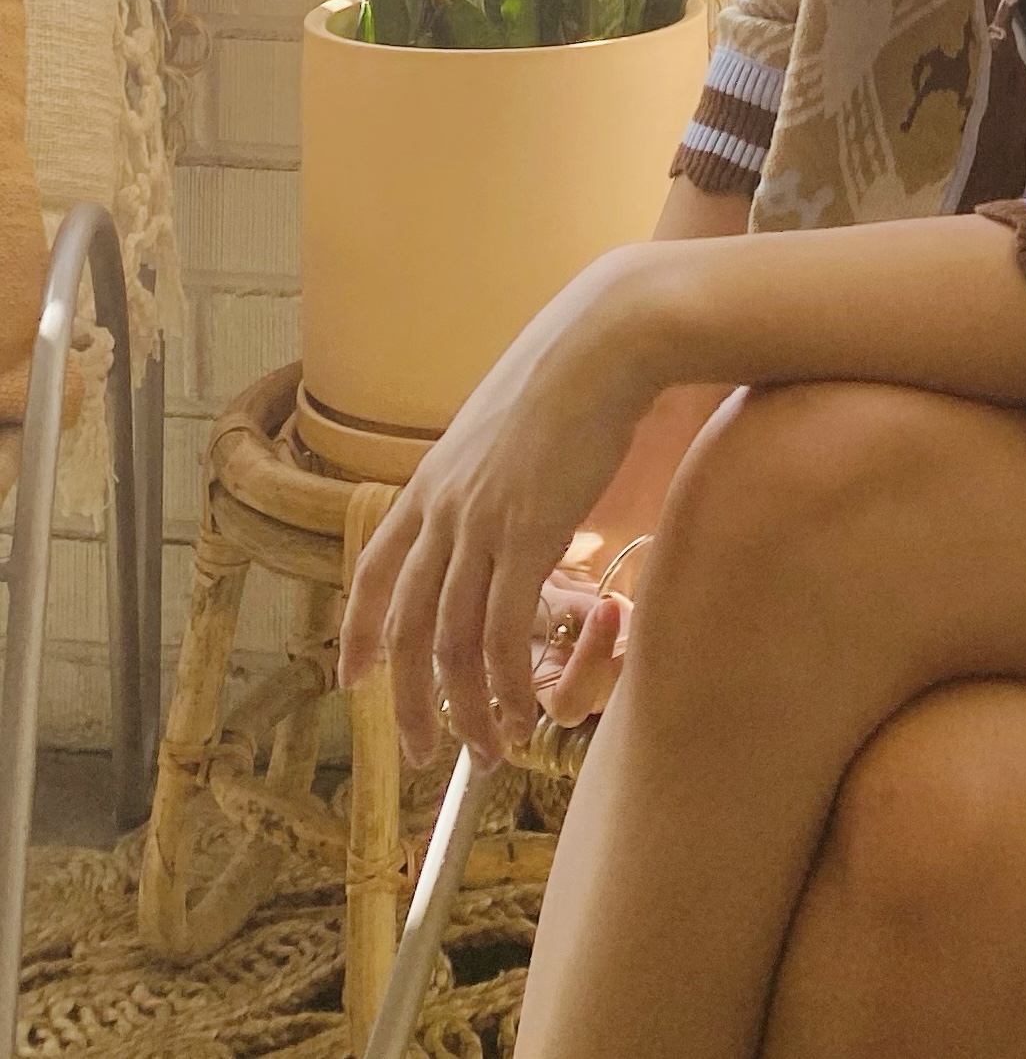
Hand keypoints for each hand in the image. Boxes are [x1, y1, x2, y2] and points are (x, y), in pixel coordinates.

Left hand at [339, 249, 665, 766]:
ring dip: (466, 711)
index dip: (361, 629)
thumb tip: (511, 494)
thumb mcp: (510, 422)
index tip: (354, 677)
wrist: (606, 336)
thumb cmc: (573, 368)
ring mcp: (481, 522)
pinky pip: (504, 633)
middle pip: (410, 626)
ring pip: (454, 643)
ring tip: (489, 754)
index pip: (377, 569)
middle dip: (409, 701)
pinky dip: (507, 687)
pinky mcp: (528, 533)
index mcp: (433, 479)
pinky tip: (521, 716)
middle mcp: (443, 507)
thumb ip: (496, 469)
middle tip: (420, 754)